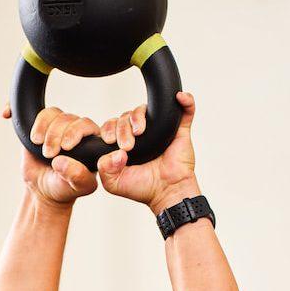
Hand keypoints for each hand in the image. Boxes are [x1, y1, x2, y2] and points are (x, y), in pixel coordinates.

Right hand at [3, 102, 98, 207]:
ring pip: (51, 113)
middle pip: (67, 118)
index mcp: (91, 141)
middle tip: (48, 154)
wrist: (43, 189)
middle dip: (55, 135)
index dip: (75, 132)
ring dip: (41, 126)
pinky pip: (29, 108)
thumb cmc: (63, 188)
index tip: (65, 147)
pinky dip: (15, 108)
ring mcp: (56, 125)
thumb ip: (77, 177)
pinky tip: (7, 114)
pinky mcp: (38, 125)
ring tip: (36, 143)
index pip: (86, 125)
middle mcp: (75, 130)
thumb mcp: (75, 187)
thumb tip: (61, 162)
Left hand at [96, 91, 199, 213]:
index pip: (112, 125)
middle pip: (126, 116)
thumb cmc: (143, 188)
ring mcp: (160, 129)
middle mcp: (141, 132)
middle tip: (128, 146)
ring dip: (139, 115)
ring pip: (146, 109)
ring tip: (140, 130)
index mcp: (124, 141)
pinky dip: (185, 100)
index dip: (109, 129)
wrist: (167, 193)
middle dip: (123, 128)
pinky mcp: (180, 130)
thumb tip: (115, 152)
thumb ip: (104, 168)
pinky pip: (185, 110)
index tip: (110, 141)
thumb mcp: (114, 183)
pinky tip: (179, 97)